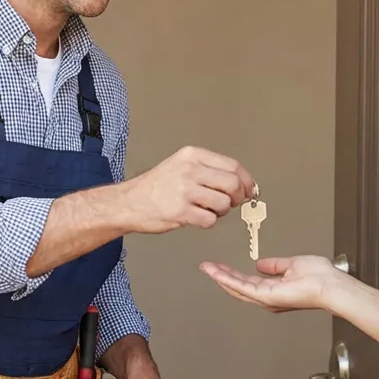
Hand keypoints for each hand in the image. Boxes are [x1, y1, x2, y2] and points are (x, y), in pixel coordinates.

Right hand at [119, 146, 255, 233]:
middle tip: (230, 204)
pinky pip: (210, 220)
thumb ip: (209, 171)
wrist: (128, 203)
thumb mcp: (181, 166)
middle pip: (232, 184)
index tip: (250, 190)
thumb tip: (242, 184)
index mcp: (192, 156)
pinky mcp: (181, 212)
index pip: (232, 166)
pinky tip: (195, 217)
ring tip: (206, 210)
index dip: (246, 181)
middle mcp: (190, 170)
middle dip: (237, 198)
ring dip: (221, 212)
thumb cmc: (156, 187)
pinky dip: (207, 222)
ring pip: (224, 204)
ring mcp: (185, 191)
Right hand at [199, 255, 341, 312]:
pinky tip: (218, 273)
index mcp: (275, 288)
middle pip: (239, 285)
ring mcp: (266, 298)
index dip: (233, 272)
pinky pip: (242, 287)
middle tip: (207, 266)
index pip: (248, 280)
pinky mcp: (266, 297)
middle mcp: (269, 296)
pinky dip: (228, 279)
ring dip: (220, 276)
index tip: (220, 265)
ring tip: (207, 268)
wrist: (330, 286)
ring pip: (237, 287)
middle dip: (221, 275)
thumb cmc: (321, 278)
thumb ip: (276, 265)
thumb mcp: (293, 264)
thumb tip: (261, 264)